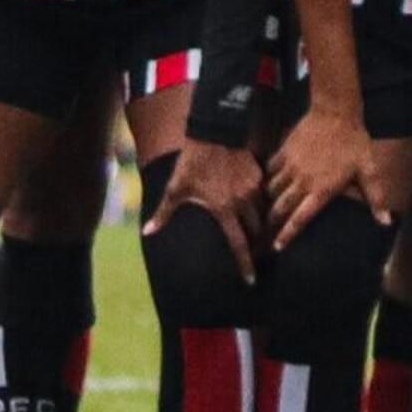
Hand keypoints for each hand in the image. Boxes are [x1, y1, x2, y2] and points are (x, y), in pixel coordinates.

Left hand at [147, 137, 268, 280]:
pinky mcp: (259, 175)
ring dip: (261, 224)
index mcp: (225, 209)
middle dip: (259, 244)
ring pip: (264, 213)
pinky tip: (257, 206)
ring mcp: (254, 187)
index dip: (245, 263)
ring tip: (260, 234)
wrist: (214, 131)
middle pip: (257, 230)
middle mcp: (243, 202)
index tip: (250, 280)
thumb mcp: (176, 188)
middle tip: (258, 256)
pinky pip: (264, 195)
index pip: (239, 243)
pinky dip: (261, 203)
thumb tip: (147, 233)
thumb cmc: (192, 162)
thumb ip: (164, 213)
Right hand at [265, 101, 389, 249]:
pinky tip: (268, 182)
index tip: (276, 247)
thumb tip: (386, 223)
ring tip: (267, 209)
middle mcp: (302, 182)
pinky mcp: (284, 152)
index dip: (287, 234)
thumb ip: (376, 198)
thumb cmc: (355, 142)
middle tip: (266, 231)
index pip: (300, 219)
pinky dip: (267, 178)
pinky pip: (269, 170)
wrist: (335, 112)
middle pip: (280, 207)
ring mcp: (290, 166)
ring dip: (269, 201)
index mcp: (321, 190)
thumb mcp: (369, 170)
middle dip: (272, 221)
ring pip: (271, 190)